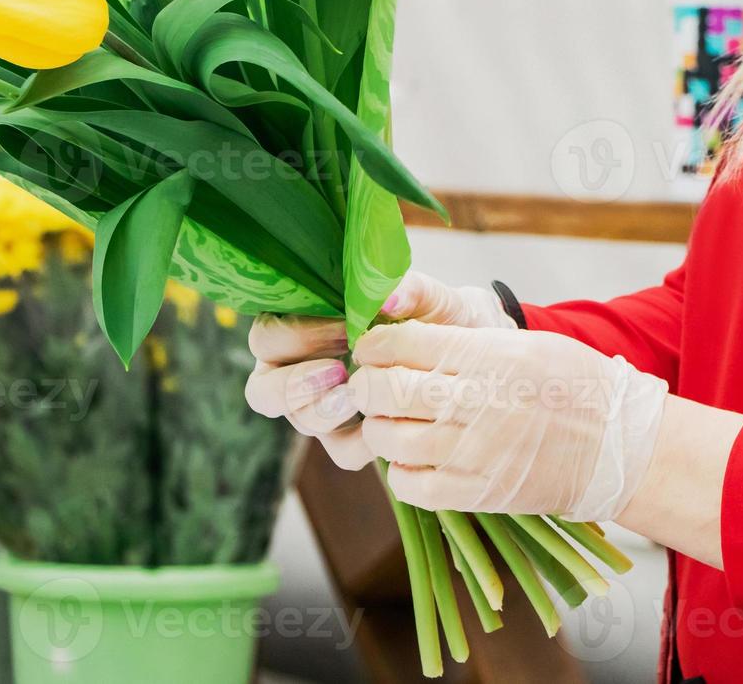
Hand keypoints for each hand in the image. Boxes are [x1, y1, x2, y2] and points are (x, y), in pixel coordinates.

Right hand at [244, 272, 516, 469]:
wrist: (480, 358)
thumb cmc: (445, 318)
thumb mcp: (439, 298)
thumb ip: (415, 290)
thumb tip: (389, 296)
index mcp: (305, 324)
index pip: (268, 337)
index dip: (295, 336)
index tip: (343, 328)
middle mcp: (301, 369)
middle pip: (262, 390)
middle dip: (294, 385)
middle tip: (338, 372)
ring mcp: (323, 408)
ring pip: (300, 422)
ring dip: (325, 412)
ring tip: (358, 397)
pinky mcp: (352, 439)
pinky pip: (343, 452)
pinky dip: (363, 441)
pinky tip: (389, 422)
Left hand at [348, 323, 668, 520]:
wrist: (618, 444)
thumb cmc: (570, 384)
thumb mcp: (519, 344)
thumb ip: (458, 344)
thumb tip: (399, 343)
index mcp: (484, 356)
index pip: (400, 343)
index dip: (373, 345)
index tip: (370, 350)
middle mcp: (473, 401)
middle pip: (384, 390)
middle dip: (365, 386)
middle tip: (367, 386)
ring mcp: (473, 451)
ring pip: (389, 439)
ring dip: (378, 429)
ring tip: (388, 422)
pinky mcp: (476, 492)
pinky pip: (410, 485)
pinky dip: (399, 472)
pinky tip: (410, 460)